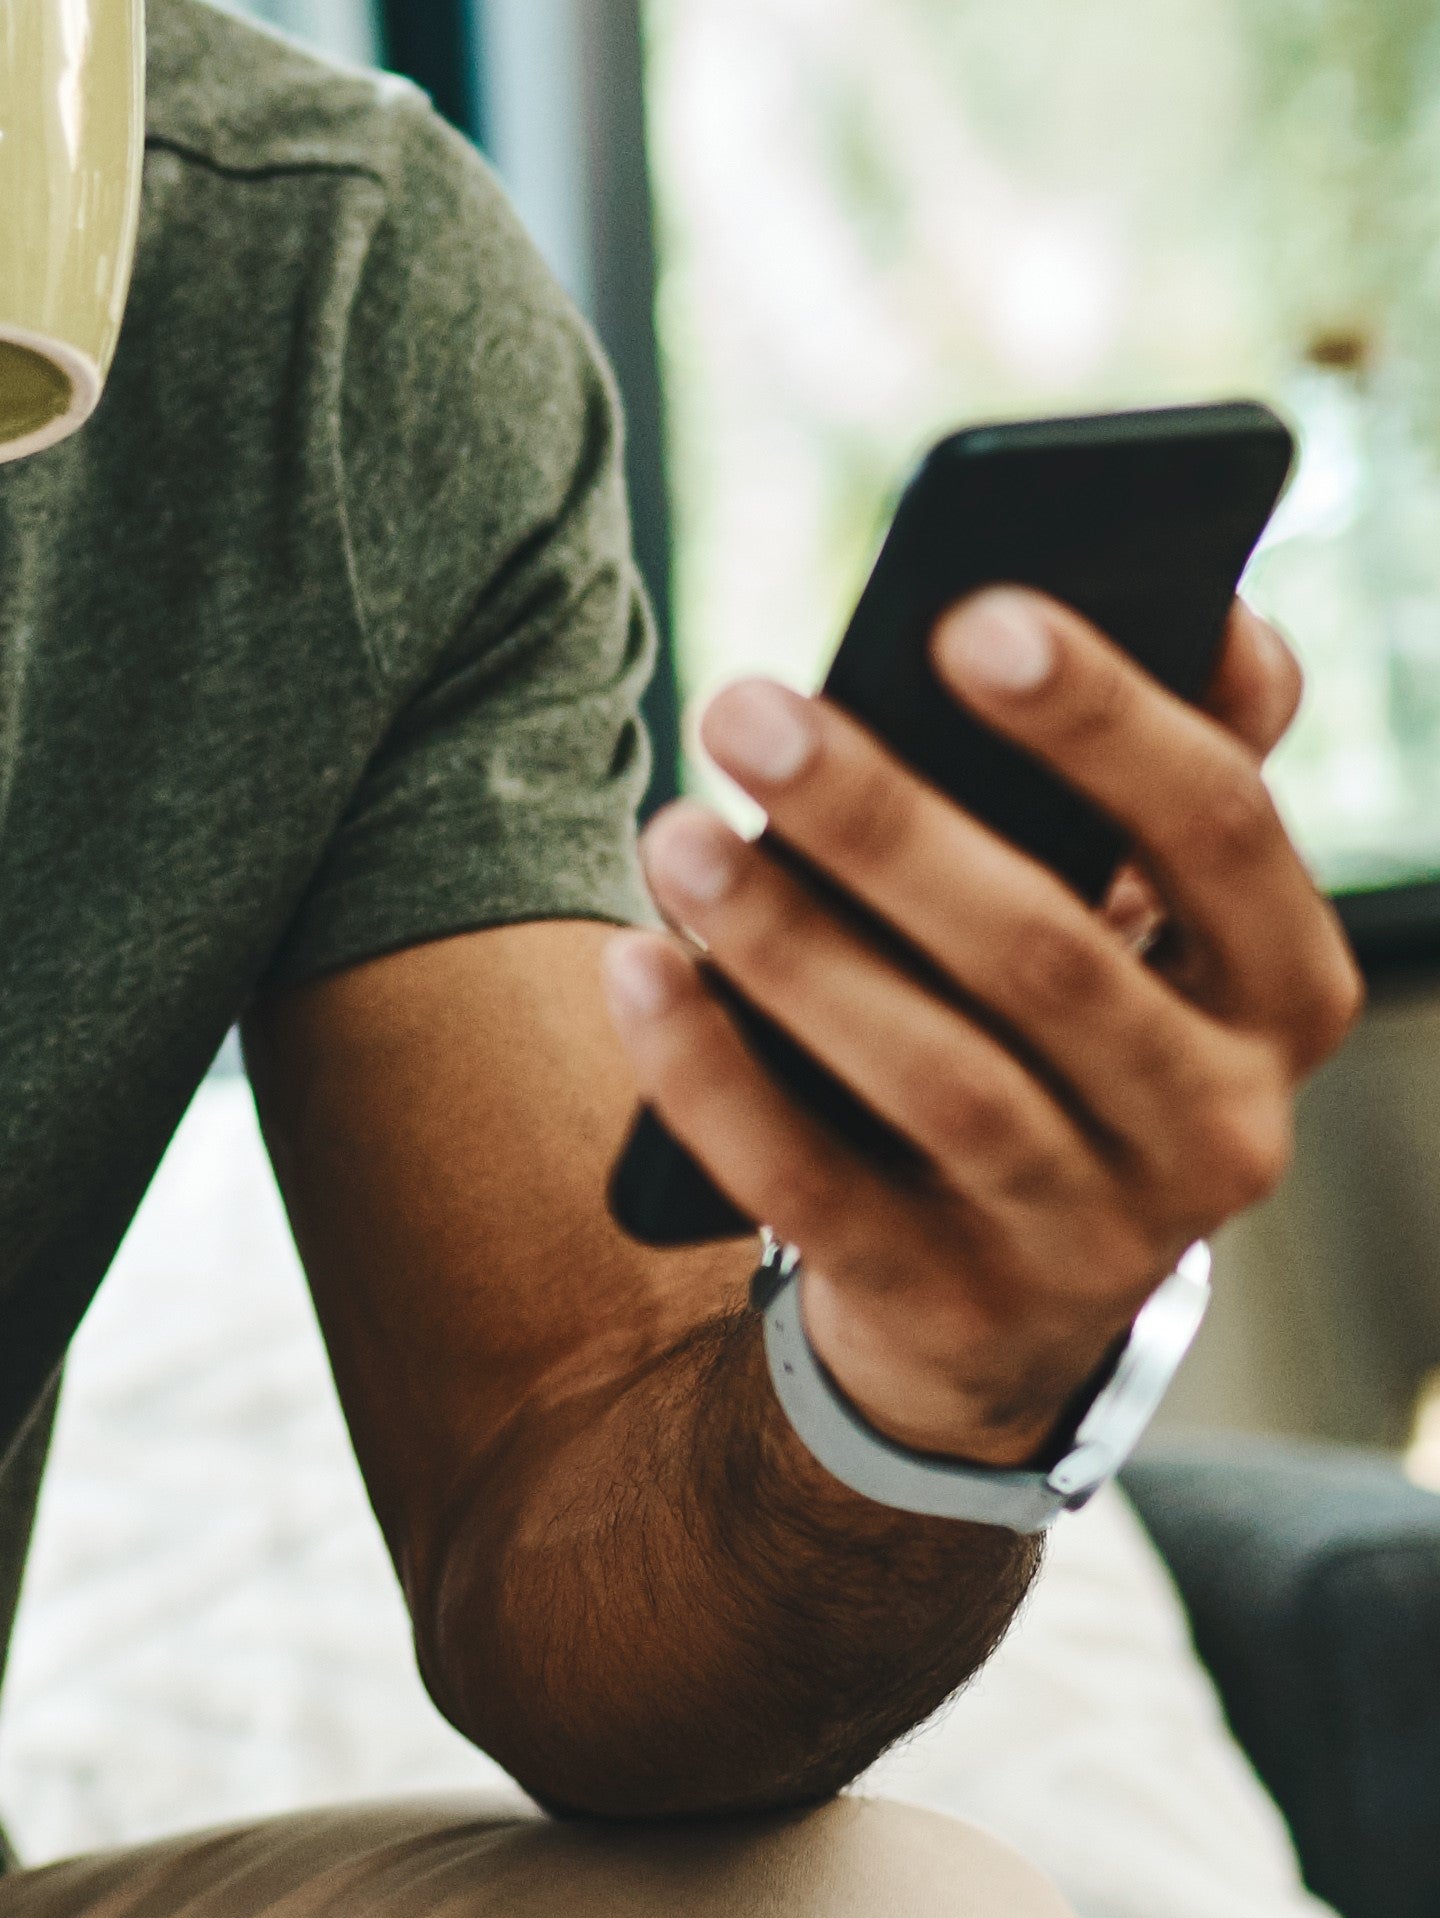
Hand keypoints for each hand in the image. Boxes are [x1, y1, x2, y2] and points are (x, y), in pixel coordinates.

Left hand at [605, 594, 1360, 1467]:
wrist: (1000, 1298)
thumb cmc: (1057, 1030)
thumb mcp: (1142, 917)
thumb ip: (1174, 770)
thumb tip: (1219, 608)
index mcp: (1284, 991)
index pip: (1221, 830)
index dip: (1105, 721)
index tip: (968, 612)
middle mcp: (1220, 1124)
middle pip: (1050, 957)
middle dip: (887, 822)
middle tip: (743, 704)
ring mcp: (1090, 1236)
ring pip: (939, 1079)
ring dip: (790, 946)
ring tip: (669, 832)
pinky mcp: (951, 1309)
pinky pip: (813, 1187)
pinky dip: (713, 1076)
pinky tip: (634, 969)